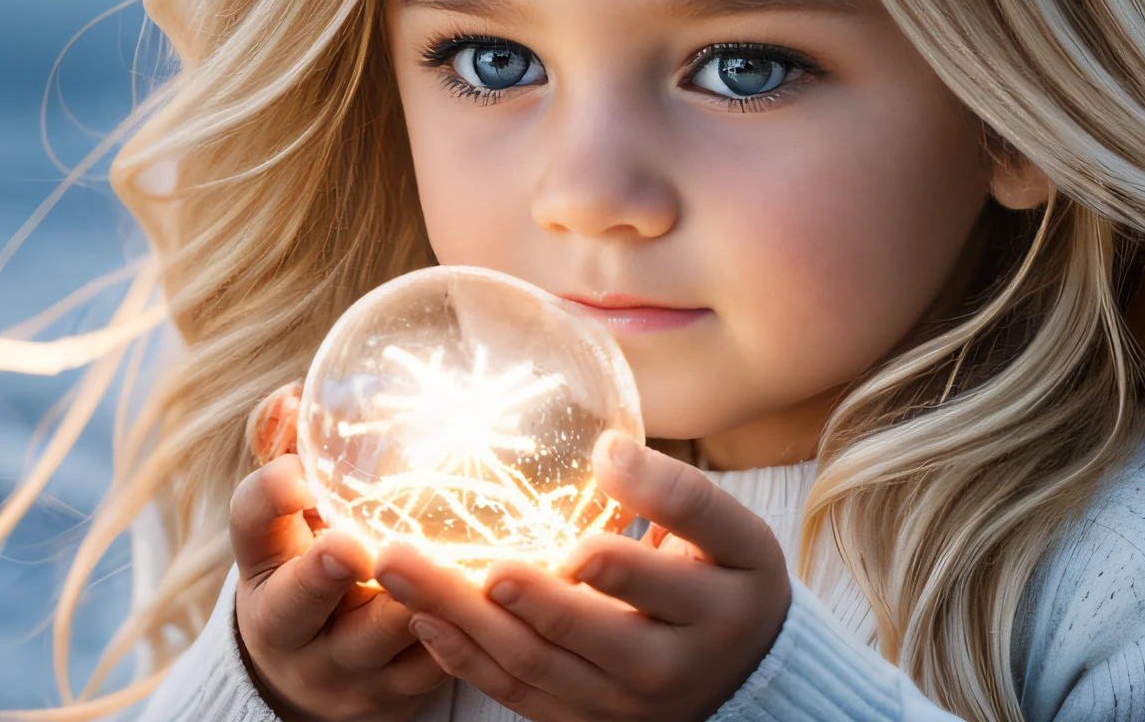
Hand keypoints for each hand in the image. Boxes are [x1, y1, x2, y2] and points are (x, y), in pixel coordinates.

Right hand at [230, 387, 448, 721]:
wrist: (314, 676)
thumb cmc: (310, 566)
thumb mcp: (293, 519)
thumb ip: (294, 454)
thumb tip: (298, 390)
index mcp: (263, 565)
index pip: (250, 524)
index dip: (270, 497)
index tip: (300, 473)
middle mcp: (291, 625)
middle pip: (299, 602)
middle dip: (325, 574)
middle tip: (355, 547)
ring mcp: (343, 668)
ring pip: (383, 635)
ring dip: (418, 593)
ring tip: (450, 558)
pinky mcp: (398, 695)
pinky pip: (437, 661)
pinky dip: (467, 624)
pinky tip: (499, 590)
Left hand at [372, 432, 790, 721]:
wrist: (743, 673)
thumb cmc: (727, 580)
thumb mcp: (731, 532)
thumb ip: (674, 491)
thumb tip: (607, 450)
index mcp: (712, 606)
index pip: (659, 578)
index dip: (614, 562)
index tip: (574, 540)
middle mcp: (666, 665)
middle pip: (583, 631)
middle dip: (524, 596)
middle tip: (475, 561)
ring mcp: (618, 703)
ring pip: (534, 663)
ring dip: (461, 617)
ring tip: (401, 568)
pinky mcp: (581, 719)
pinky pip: (515, 692)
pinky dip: (464, 658)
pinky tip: (421, 616)